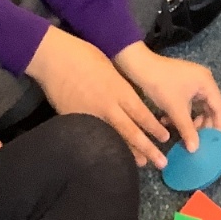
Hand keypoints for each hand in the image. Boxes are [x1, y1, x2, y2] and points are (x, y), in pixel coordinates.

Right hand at [26, 26, 168, 167]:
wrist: (54, 58)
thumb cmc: (84, 55)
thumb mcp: (110, 69)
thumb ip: (120, 87)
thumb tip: (128, 100)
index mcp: (120, 90)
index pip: (141, 114)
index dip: (154, 128)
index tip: (165, 138)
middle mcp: (108, 106)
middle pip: (131, 132)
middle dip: (148, 148)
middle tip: (162, 162)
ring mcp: (91, 116)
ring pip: (113, 138)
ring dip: (128, 152)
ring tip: (141, 164)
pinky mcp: (74, 120)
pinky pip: (92, 137)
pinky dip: (102, 147)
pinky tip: (108, 156)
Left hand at [114, 42, 220, 153]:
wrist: (139, 66)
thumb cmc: (161, 85)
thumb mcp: (175, 109)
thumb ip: (187, 130)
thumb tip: (195, 150)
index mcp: (208, 84)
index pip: (219, 109)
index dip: (218, 127)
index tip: (215, 144)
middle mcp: (204, 81)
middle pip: (210, 108)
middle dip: (203, 126)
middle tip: (197, 142)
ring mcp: (193, 82)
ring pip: (197, 107)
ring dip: (190, 121)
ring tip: (182, 134)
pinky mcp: (183, 84)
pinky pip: (188, 102)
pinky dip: (181, 113)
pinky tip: (168, 122)